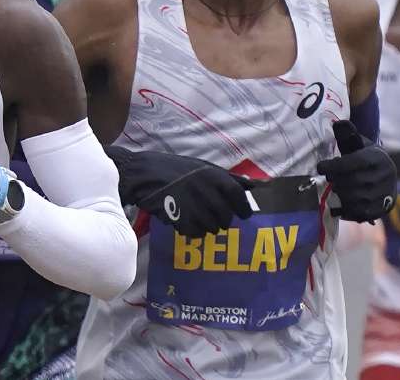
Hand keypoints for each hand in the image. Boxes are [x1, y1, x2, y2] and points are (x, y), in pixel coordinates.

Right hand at [110, 147, 256, 236]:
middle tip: (214, 216)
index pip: (239, 198)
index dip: (243, 209)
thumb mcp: (203, 167)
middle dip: (222, 220)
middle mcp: (207, 191)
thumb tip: (257, 185)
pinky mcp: (181, 218)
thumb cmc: (174, 168)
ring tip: (196, 218)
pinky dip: (192, 231)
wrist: (143, 173)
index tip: (242, 214)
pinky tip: (185, 221)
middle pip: (226, 216)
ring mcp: (194, 205)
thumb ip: (229, 177)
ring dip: (207, 226)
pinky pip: (195, 233)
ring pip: (212, 227)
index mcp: (214, 176)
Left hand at [317, 120, 396, 221]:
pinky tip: (337, 207)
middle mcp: (386, 176)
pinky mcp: (383, 209)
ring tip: (333, 191)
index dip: (334, 165)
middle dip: (337, 181)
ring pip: (359, 199)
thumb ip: (347, 133)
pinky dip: (348, 212)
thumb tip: (338, 123)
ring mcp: (386, 194)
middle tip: (327, 180)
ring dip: (341, 196)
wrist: (385, 174)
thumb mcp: (357, 142)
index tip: (320, 167)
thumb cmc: (364, 156)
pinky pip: (364, 214)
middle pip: (356, 182)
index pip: (355, 162)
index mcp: (378, 158)